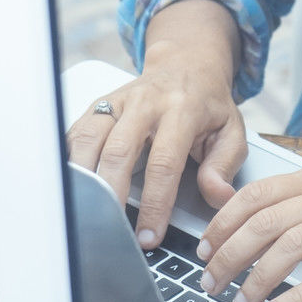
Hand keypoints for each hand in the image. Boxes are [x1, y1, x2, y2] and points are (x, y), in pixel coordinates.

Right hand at [66, 40, 246, 247]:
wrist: (187, 65)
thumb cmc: (208, 104)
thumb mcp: (231, 131)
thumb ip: (225, 164)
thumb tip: (218, 196)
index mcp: (182, 109)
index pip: (165, 162)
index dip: (156, 203)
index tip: (149, 236)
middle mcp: (146, 102)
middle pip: (119, 151)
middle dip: (112, 196)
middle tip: (111, 230)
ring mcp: (118, 102)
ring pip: (89, 140)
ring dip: (84, 179)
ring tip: (84, 213)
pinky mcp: (98, 105)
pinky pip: (75, 133)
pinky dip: (69, 161)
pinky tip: (70, 187)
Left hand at [196, 163, 301, 301]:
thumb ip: (300, 203)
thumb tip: (244, 226)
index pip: (257, 193)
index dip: (223, 222)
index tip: (202, 248)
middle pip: (267, 220)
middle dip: (229, 255)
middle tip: (210, 283)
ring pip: (293, 245)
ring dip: (258, 277)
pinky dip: (298, 296)